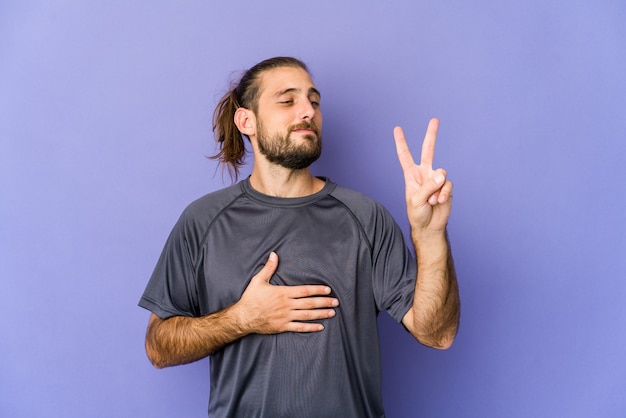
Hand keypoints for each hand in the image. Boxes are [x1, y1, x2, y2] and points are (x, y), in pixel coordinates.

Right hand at [235, 252, 338, 333]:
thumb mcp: (258, 280)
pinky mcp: (283, 327)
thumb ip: (269, 268)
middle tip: (336, 302)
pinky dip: (311, 327)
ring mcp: (286, 317)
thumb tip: (274, 254)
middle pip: (309, 303)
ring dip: (321, 314)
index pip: (304, 291)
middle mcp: (287, 305)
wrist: (243, 317)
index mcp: (283, 293)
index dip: (317, 290)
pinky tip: (320, 326)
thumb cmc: (251, 298)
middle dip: (324, 302)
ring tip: (332, 312)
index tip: (328, 290)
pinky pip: (299, 327)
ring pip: (307, 315)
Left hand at [394, 118, 452, 234]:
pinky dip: (443, 194)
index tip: (397, 128)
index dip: (401, 142)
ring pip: (441, 174)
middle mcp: (424, 173)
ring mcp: (436, 179)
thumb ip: (428, 186)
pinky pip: (448, 185)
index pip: (405, 155)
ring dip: (436, 189)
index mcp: (411, 175)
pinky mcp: (446, 187)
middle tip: (435, 119)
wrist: (429, 226)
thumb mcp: (416, 200)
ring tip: (431, 200)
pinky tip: (439, 202)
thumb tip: (442, 174)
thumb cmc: (417, 213)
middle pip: (428, 150)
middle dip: (431, 135)